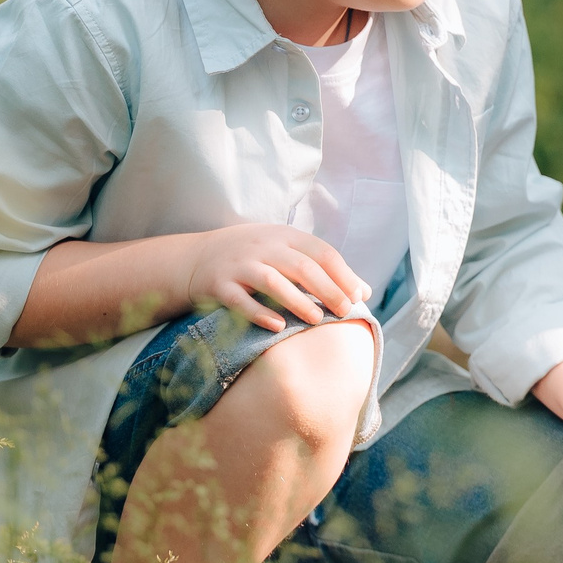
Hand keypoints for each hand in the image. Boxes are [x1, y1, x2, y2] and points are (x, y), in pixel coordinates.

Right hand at [181, 223, 367, 330]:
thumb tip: (365, 292)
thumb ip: (323, 269)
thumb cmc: (255, 257)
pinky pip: (240, 301)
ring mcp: (240, 265)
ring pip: (272, 281)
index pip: (322, 252)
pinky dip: (259, 313)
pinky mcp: (219, 285)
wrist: (196, 257)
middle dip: (327, 290)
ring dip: (297, 301)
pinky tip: (277, 326)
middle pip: (302, 267)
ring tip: (316, 320)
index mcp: (285, 237)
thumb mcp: (287, 252)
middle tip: (344, 311)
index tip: (358, 296)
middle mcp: (263, 248)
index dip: (342, 274)